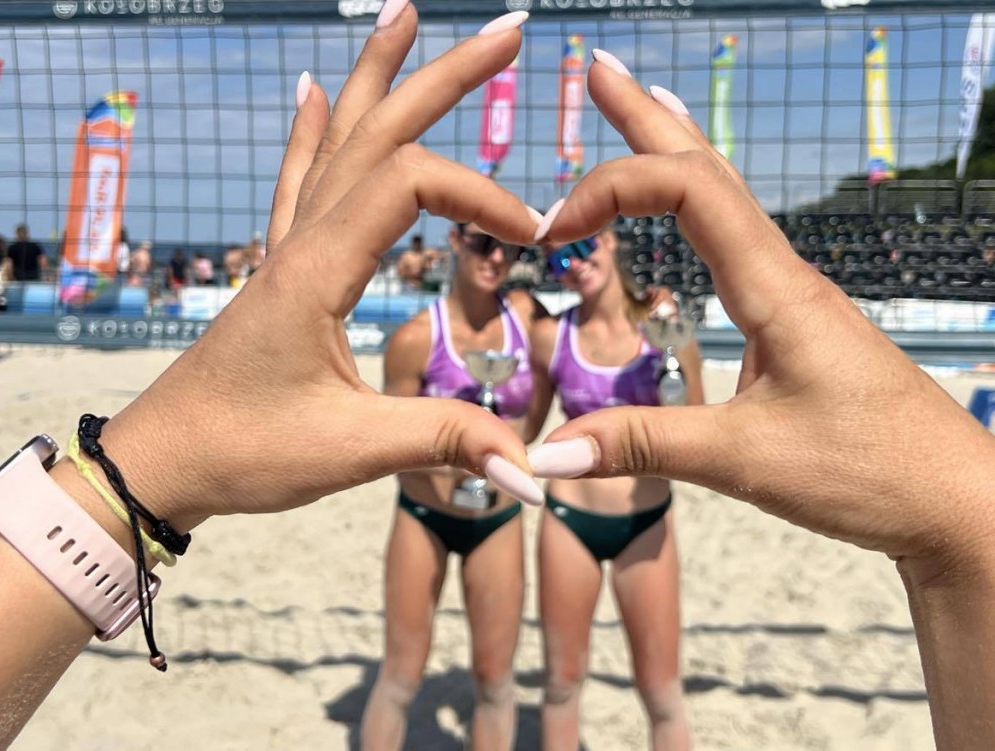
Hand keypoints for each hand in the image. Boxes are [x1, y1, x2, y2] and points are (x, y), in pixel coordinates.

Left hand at [90, 6, 543, 527]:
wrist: (164, 462)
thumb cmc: (244, 451)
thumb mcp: (351, 449)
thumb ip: (446, 441)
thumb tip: (533, 470)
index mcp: (318, 268)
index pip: (413, 185)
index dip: (483, 195)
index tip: (534, 238)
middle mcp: (301, 241)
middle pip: (378, 132)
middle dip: (446, 76)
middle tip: (510, 31)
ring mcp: (287, 250)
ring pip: (337, 140)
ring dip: (377, 76)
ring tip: (406, 13)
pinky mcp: (282, 271)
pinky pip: (298, 179)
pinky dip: (310, 129)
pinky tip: (310, 89)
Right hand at [529, 54, 994, 582]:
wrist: (956, 503)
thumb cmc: (872, 472)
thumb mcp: (746, 460)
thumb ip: (645, 444)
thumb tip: (547, 452)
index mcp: (776, 288)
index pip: (687, 189)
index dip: (612, 188)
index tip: (553, 230)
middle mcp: (786, 276)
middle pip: (709, 169)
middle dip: (648, 118)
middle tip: (599, 72)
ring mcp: (794, 297)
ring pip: (728, 199)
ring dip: (676, 149)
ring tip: (642, 105)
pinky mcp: (796, 325)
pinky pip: (738, 241)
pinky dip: (701, 203)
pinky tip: (696, 212)